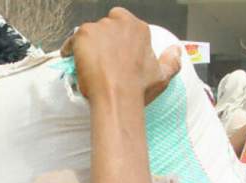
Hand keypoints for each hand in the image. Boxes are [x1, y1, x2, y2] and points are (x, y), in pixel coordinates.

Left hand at [61, 8, 181, 104]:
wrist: (116, 96)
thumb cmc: (138, 88)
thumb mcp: (162, 76)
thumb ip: (172, 61)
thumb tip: (176, 50)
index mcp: (139, 29)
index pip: (123, 23)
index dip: (115, 37)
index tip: (113, 52)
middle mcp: (121, 23)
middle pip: (105, 26)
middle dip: (101, 40)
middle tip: (98, 59)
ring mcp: (101, 27)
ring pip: (88, 33)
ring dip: (86, 46)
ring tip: (85, 64)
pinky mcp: (84, 34)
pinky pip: (72, 40)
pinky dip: (70, 49)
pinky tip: (72, 61)